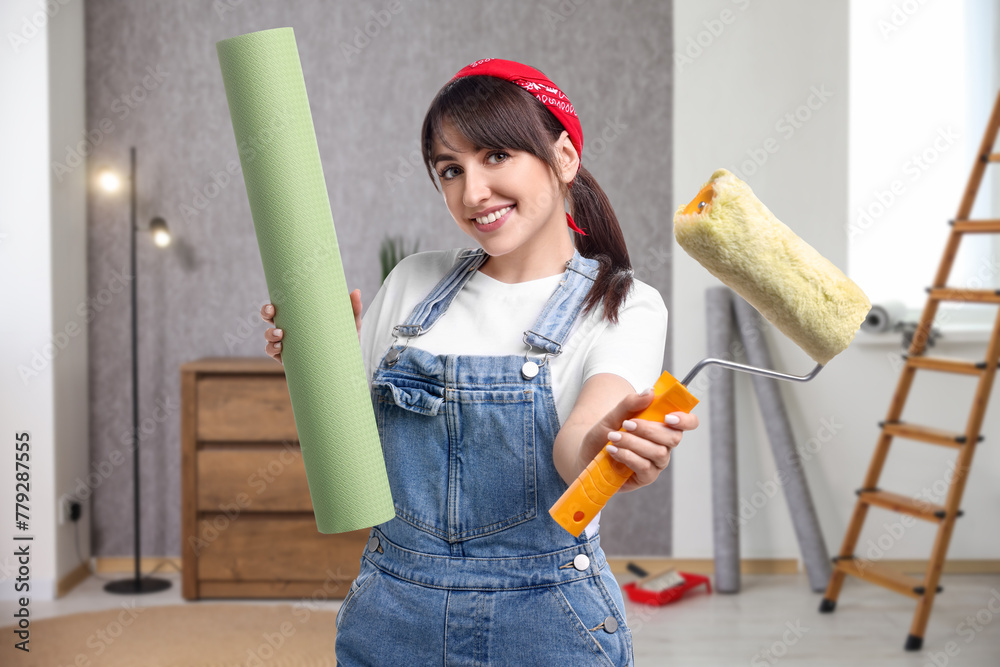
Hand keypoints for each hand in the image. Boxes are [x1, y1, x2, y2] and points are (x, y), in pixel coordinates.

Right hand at [260, 288, 362, 365]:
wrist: (348, 365)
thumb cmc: (347, 341)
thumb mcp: (351, 325)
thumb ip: (353, 309)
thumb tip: (356, 291)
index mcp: (302, 317)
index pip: (283, 306)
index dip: (273, 302)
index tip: (273, 303)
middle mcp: (292, 329)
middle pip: (270, 318)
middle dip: (266, 313)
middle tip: (272, 314)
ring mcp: (289, 344)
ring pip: (269, 336)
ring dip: (269, 334)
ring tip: (280, 334)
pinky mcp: (290, 359)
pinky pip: (273, 353)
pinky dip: (272, 349)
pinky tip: (279, 348)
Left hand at [577, 389, 698, 493]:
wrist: (587, 454)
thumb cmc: (604, 433)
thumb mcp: (613, 415)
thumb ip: (631, 404)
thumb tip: (650, 391)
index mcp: (663, 426)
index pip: (689, 422)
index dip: (685, 420)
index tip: (668, 417)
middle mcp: (664, 445)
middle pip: (673, 438)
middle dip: (649, 429)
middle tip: (626, 424)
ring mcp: (656, 463)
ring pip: (658, 452)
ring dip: (634, 443)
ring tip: (613, 437)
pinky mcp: (646, 477)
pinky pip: (645, 467)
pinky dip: (628, 456)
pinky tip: (613, 451)